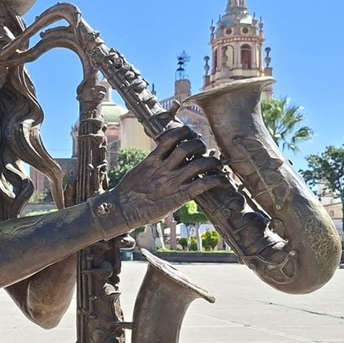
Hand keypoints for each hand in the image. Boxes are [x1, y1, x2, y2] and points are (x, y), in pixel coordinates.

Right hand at [109, 125, 228, 226]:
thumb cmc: (128, 194)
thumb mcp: (139, 172)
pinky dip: (215, 180)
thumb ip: (152, 164)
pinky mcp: (178, 196)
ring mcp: (172, 182)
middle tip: (203, 148)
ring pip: (198, 163)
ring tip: (215, 162)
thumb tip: (160, 158)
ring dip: (210, 161)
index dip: (183, 132)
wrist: (122, 210)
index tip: (189, 134)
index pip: (171, 137)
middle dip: (199, 145)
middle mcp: (164, 168)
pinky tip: (221, 180)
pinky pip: (201, 184)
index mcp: (153, 160)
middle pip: (187, 147)